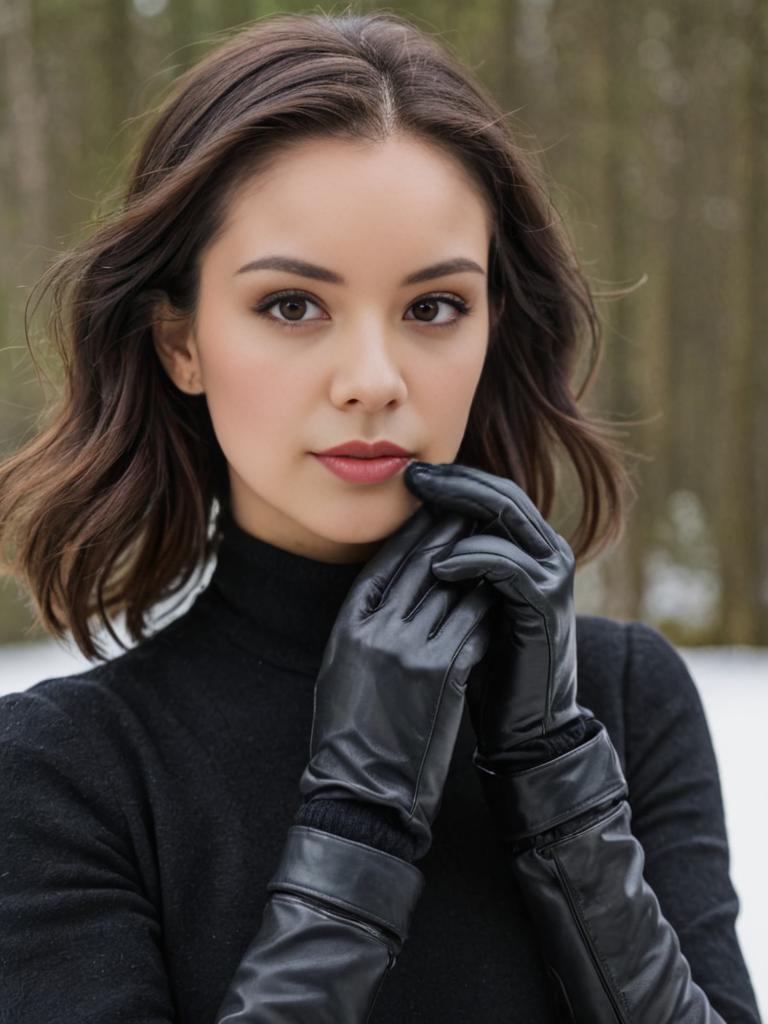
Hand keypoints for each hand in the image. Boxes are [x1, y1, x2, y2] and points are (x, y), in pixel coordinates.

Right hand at [299, 503, 494, 856]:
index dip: (416, 533)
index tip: (436, 513)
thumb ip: (363, 621)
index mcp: (349, 623)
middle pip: (426, 564)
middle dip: (453, 535)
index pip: (389, 561)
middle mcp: (380, 629)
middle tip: (474, 514)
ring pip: (458, 589)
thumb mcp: (340, 666)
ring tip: (495, 548)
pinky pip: (477, 625)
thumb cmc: (347, 732)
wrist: (361, 793)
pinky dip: (488, 608)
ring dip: (479, 567)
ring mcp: (414, 651)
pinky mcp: (446, 676)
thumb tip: (393, 584)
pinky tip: (499, 598)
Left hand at [403, 461, 583, 767]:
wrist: (523, 724)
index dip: (452, 480)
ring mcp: (553, 575)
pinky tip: (437, 565)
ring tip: (418, 506)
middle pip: (501, 493)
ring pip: (506, 517)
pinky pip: (507, 563)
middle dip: (453, 482)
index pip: (491, 492)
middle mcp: (547, 551)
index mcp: (527, 547)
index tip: (409, 475)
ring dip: (459, 509)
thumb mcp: (465, 603)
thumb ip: (454, 564)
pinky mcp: (547, 602)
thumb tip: (410, 528)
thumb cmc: (486, 663)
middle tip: (412, 476)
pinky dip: (471, 557)